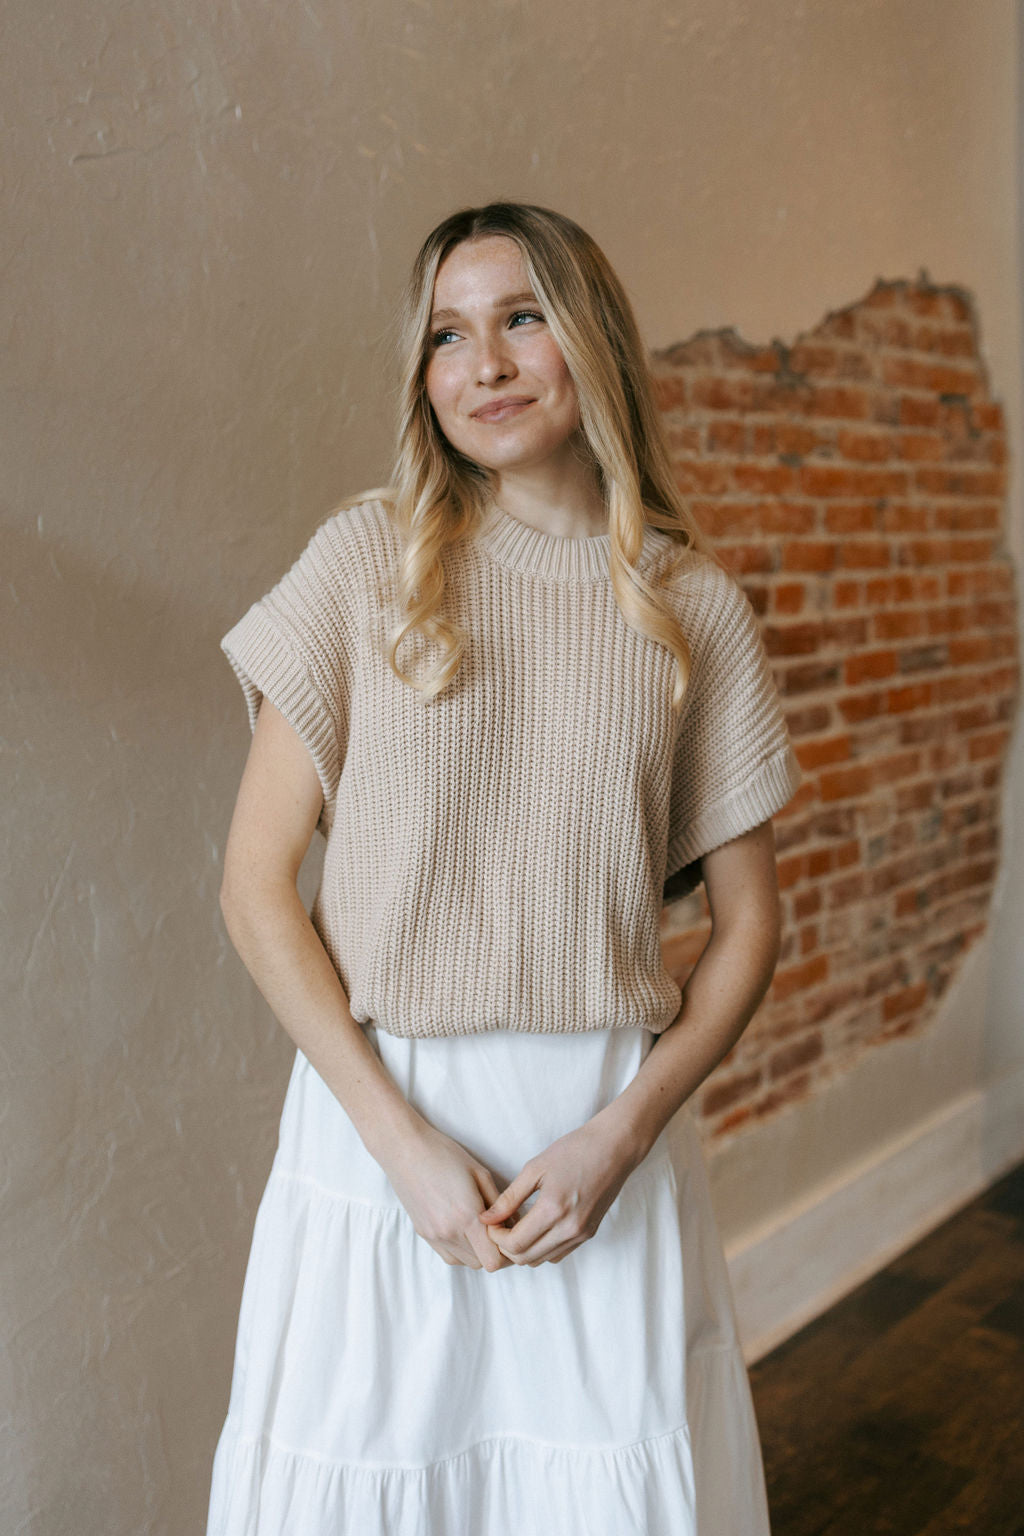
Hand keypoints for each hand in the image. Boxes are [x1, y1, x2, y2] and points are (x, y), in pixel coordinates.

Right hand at [378, 1117, 514, 1271]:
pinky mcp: (423, 1234)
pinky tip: (464, 1229)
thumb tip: (514, 1224)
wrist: (404, 1149)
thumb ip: (500, 1203)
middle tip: (498, 1229)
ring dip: (478, 1252)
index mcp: (466, 1216)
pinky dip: (461, 1250)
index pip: (493, 1260)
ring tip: (480, 1228)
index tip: (509, 1231)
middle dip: (495, 1251)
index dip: (506, 1250)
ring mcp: (434, 1236)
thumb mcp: (480, 1173)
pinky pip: (449, 1256)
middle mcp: (449, 1232)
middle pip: (482, 1264)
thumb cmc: (444, 1154)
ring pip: (465, 1263)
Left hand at [477, 1113, 639, 1266]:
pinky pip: (558, 1254)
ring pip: (541, 1260)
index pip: (515, 1244)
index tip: (490, 1222)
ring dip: (523, 1250)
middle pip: (526, 1258)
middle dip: (506, 1246)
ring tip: (516, 1226)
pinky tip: (536, 1229)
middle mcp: (569, 1229)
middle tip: (499, 1226)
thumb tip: (485, 1219)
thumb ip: (509, 1198)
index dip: (496, 1237)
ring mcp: (581, 1234)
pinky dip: (541, 1249)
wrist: (614, 1147)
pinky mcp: (589, 1234)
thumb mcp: (535, 1168)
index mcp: (553, 1210)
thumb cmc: (574, 1150)